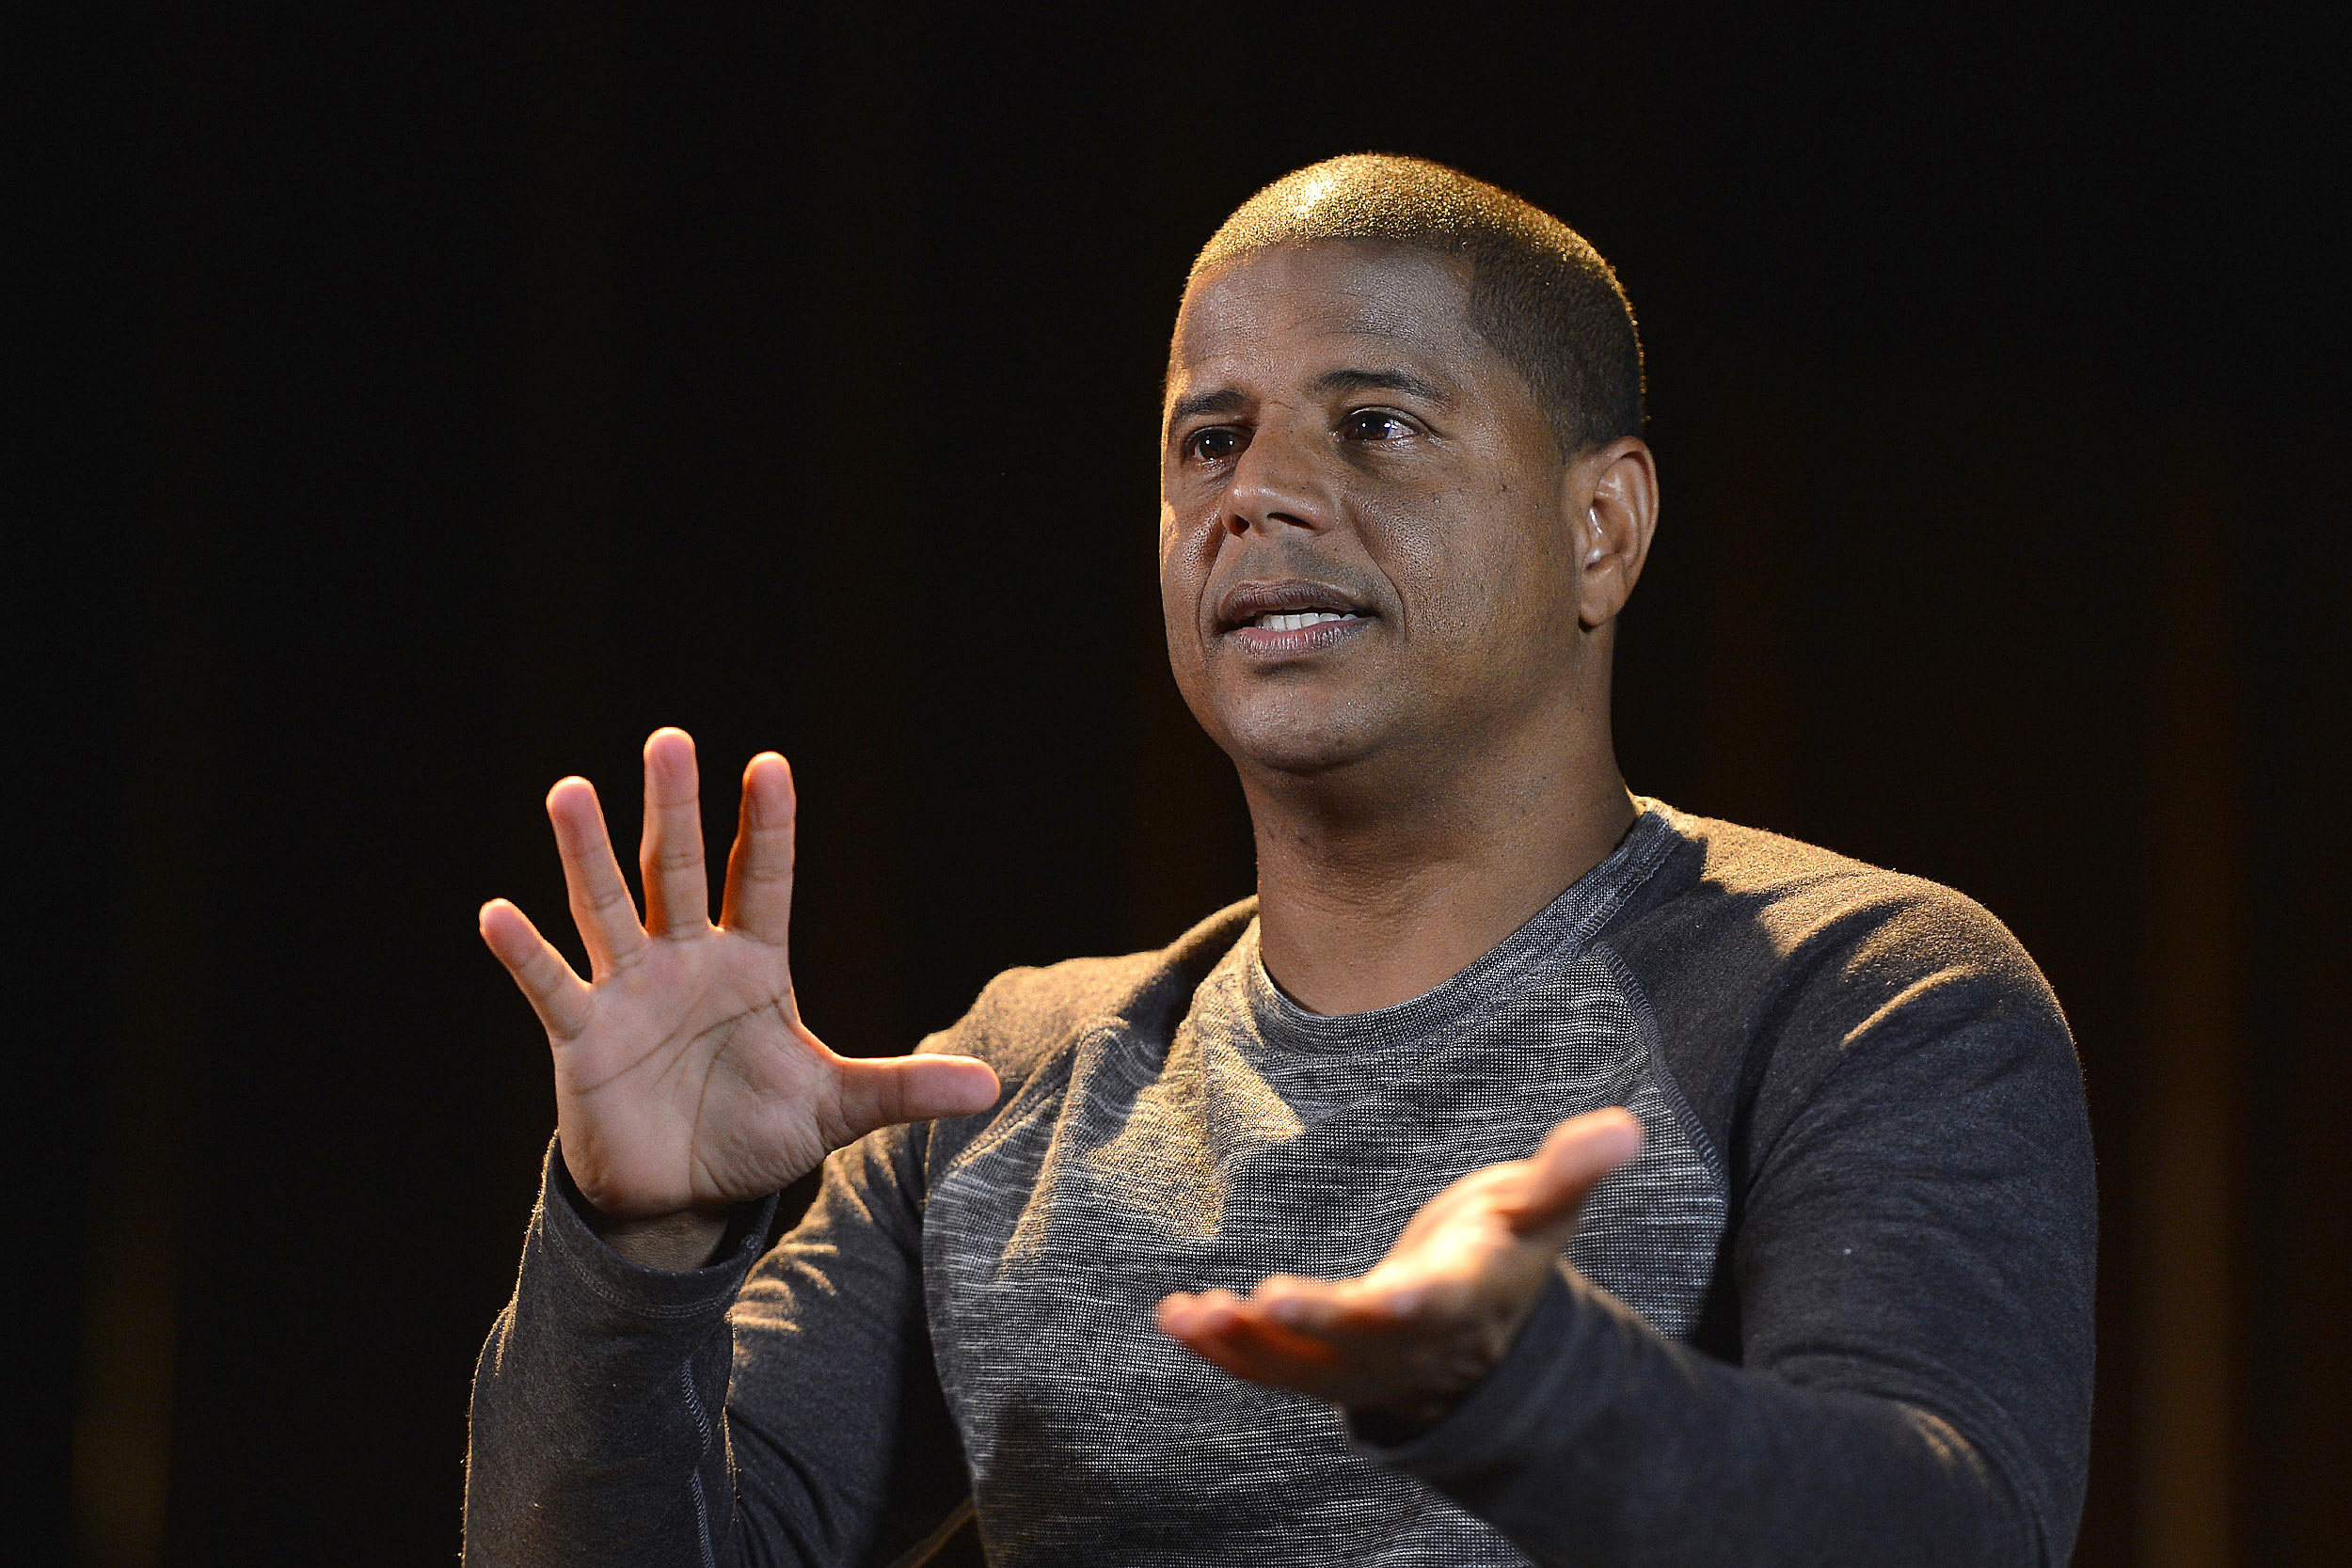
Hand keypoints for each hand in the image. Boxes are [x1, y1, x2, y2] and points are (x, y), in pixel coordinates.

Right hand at [478, 728, 999, 1266]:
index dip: (765, 826)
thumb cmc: (755, 1131)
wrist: (683, 1195)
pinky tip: (495, 912)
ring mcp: (631, 991)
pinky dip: (525, 953)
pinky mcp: (584, 1036)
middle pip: (677, 869)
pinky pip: (552, 986)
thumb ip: (903, 1089)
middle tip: (670, 739)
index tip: (770, 765)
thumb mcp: (836, 1109)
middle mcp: (687, 960)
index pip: (761, 879)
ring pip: (607, 909)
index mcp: (753, 963)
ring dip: (586, 855)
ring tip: (570, 792)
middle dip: (672, 809)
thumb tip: (992, 1086)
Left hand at [1155, 1108, 1642, 1429]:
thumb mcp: (1541, 1207)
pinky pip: (1266, 1368)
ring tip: (1193, 1314)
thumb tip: (1628, 1125)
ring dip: (1246, 1342)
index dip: (1417, 1300)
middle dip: (1314, 1322)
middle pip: (1359, 1339)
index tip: (1393, 1292)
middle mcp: (1406, 1340)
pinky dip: (1221, 1349)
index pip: (1441, 1303)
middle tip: (1265, 1298)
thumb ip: (1574, 1168)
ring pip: (1299, 1364)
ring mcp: (1358, 1363)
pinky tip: (1175, 1318)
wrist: (1478, 1333)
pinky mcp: (1319, 1366)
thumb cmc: (1504, 1248)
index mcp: (1463, 1295)